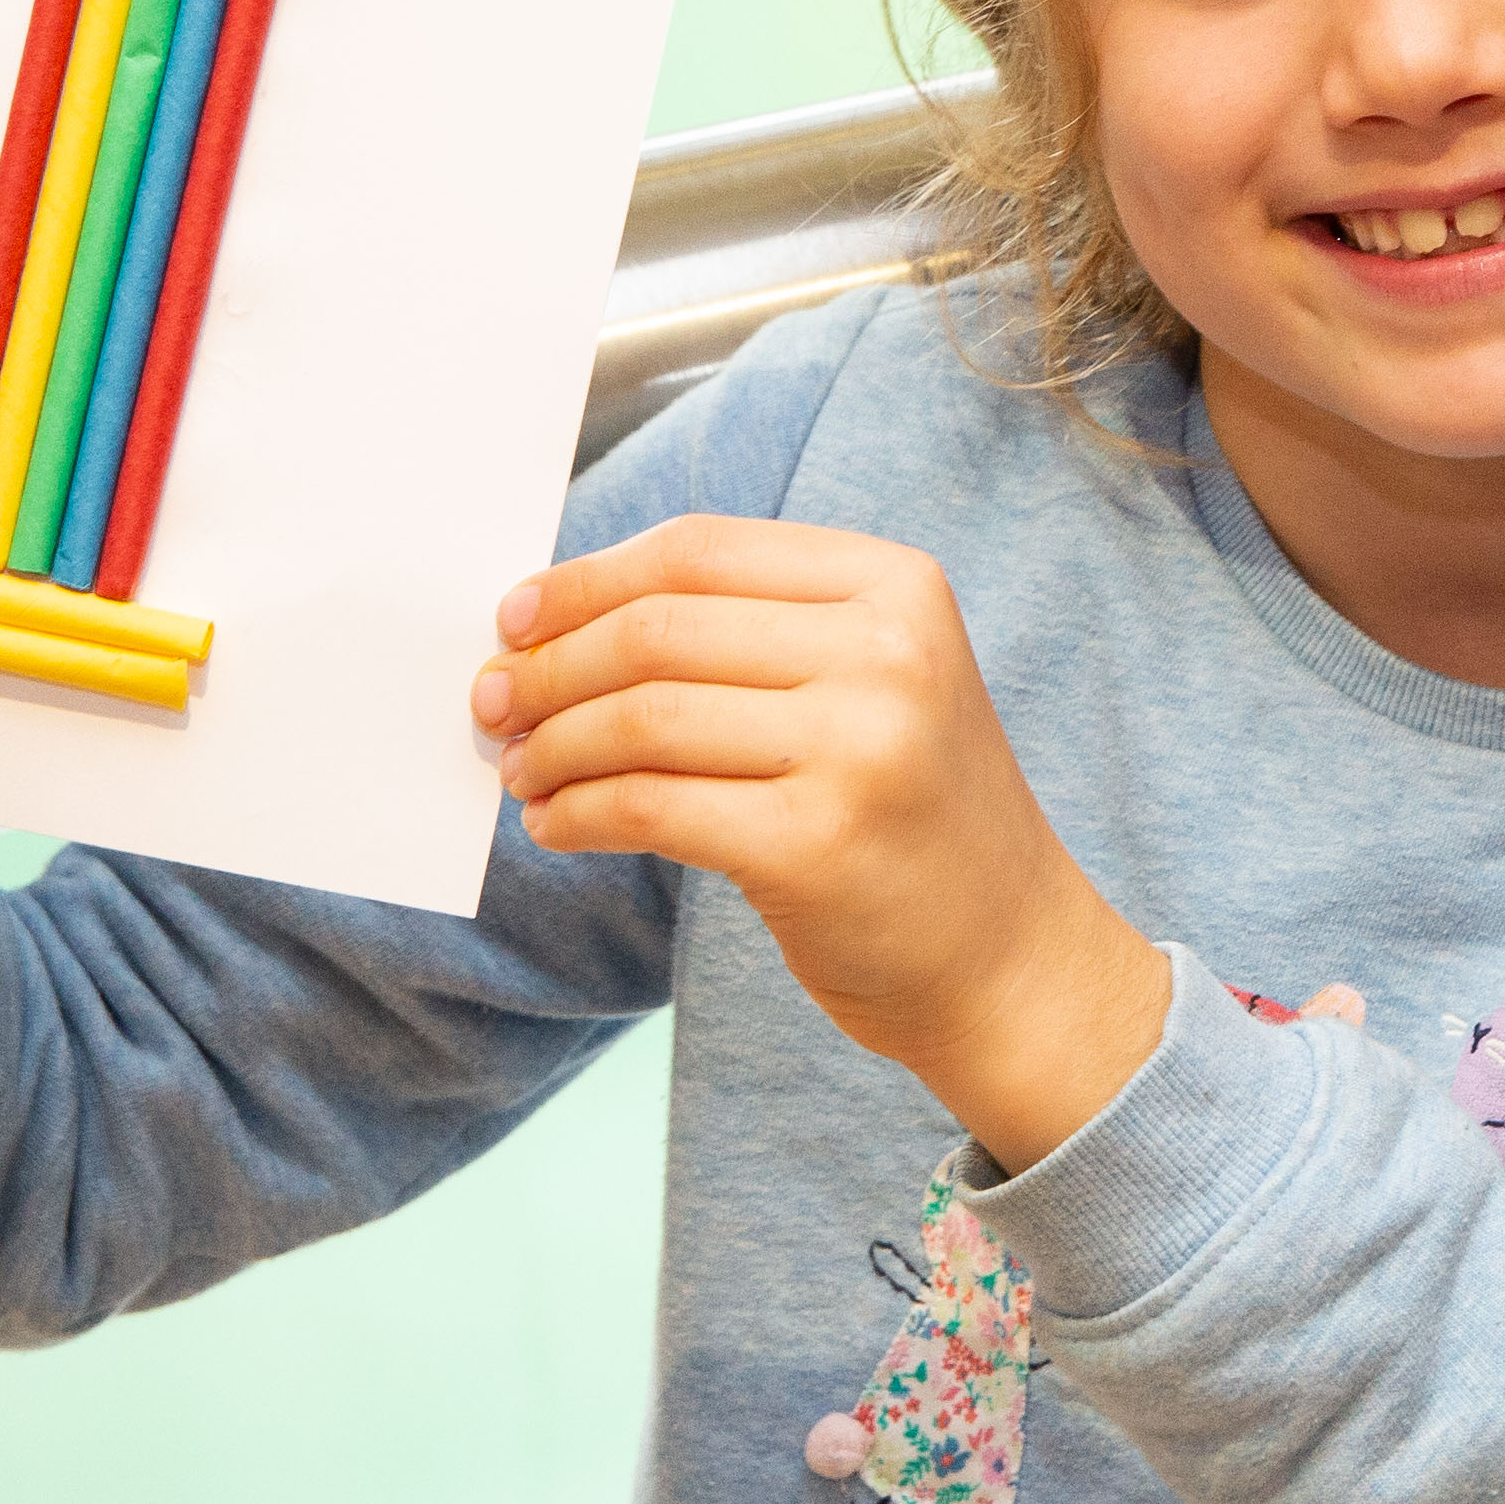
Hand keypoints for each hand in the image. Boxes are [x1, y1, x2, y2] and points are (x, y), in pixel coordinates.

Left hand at [481, 518, 1168, 1169]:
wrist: (1011, 953)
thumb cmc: (915, 813)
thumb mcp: (879, 681)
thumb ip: (755, 633)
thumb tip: (562, 622)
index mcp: (899, 587)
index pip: (702, 550)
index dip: (589, 578)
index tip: (517, 615)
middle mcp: (887, 653)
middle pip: (660, 628)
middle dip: (550, 664)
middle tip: (493, 701)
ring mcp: (857, 748)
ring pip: (643, 717)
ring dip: (554, 744)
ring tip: (522, 771)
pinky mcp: (813, 845)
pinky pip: (648, 807)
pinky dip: (577, 814)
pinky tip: (558, 826)